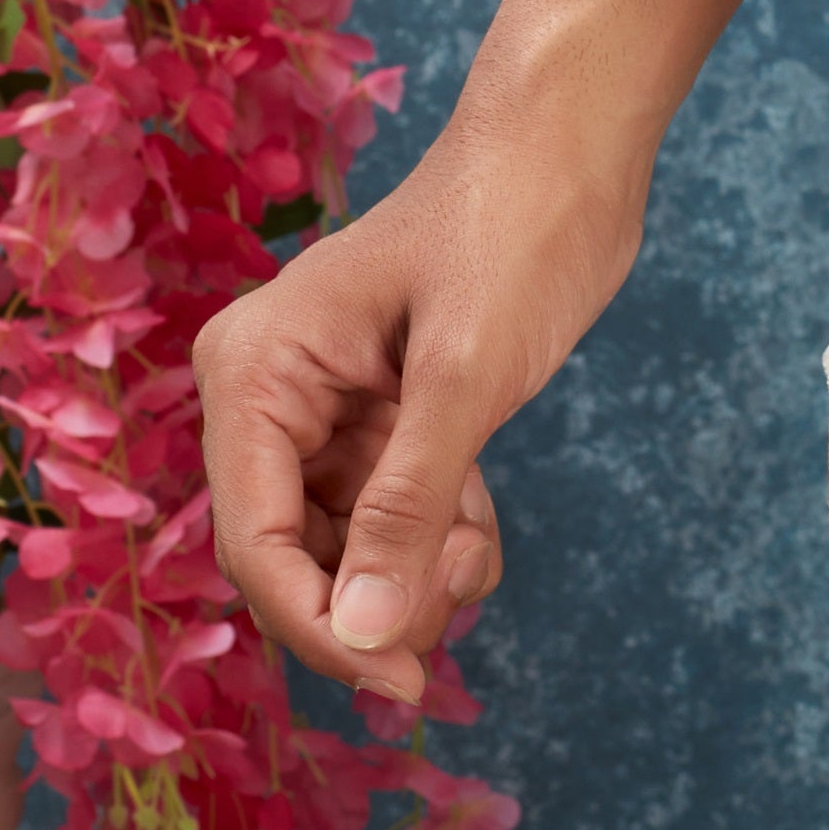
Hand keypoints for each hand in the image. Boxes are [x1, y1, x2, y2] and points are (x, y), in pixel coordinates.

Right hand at [195, 120, 640, 709]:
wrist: (574, 142)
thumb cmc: (514, 228)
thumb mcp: (464, 376)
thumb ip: (407, 508)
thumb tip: (361, 637)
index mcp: (254, 374)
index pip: (257, 545)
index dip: (321, 629)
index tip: (400, 687)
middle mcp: (270, 396)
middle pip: (294, 558)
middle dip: (373, 601)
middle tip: (452, 615)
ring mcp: (326, 409)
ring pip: (346, 549)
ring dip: (412, 575)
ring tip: (479, 552)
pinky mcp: (384, 414)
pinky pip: (390, 516)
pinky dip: (436, 541)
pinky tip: (482, 533)